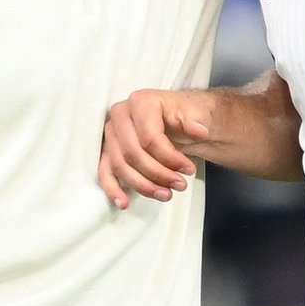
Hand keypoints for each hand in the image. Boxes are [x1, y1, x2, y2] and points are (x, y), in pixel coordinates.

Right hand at [100, 88, 212, 207]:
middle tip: (180, 185)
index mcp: (140, 102)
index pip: (149, 138)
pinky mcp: (108, 150)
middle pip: (133, 154)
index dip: (169, 158)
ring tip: (166, 195)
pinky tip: (124, 204)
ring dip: (143, 185)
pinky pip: (105, 172)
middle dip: (158, 174)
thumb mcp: (197, 114)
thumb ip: (196, 121)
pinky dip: (113, 189)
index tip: (189, 170)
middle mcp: (120, 115)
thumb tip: (199, 131)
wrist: (180, 120)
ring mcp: (111, 133)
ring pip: (120, 166)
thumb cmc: (186, 116)